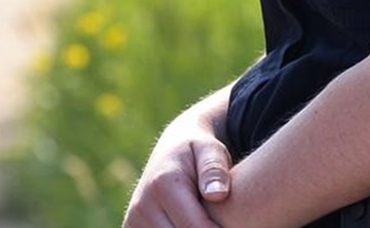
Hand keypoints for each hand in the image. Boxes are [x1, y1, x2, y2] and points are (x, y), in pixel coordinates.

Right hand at [123, 111, 232, 227]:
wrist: (168, 151)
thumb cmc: (197, 151)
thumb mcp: (209, 150)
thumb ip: (214, 168)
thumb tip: (217, 194)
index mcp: (163, 185)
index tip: (239, 225)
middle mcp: (142, 205)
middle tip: (219, 221)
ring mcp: (134, 219)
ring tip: (206, 219)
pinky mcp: (131, 227)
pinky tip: (187, 223)